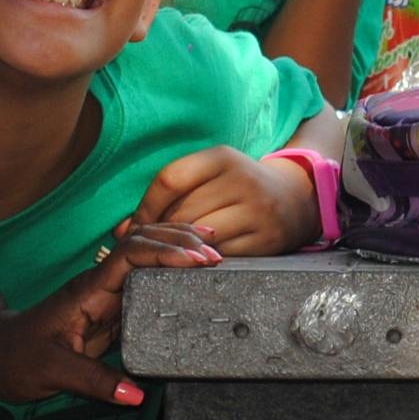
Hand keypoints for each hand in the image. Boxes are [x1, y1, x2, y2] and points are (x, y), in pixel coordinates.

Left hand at [0, 224, 209, 407]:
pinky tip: (190, 274)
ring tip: (215, 250)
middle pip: (144, 245)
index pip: (131, 256)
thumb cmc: (16, 360)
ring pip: (146, 260)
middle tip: (219, 253)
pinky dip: (169, 274)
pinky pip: (144, 284)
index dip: (166, 253)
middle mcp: (101, 287)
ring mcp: (105, 297)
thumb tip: (138, 394)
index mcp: (89, 292)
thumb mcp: (53, 373)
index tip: (200, 261)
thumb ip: (95, 382)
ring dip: (178, 251)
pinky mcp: (109, 312)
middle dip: (180, 242)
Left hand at [134, 149, 322, 258]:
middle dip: (159, 234)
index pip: (170, 180)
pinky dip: (202, 262)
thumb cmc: (239, 188)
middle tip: (148, 248)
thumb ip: (169, 195)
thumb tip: (121, 231)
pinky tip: (195, 263)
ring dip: (178, 251)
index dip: (145, 208)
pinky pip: (221, 256)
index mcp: (223, 157)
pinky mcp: (266, 239)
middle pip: (182, 213)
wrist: (297, 199)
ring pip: (199, 237)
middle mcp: (242, 180)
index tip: (135, 228)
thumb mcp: (211, 175)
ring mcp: (256, 211)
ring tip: (168, 257)